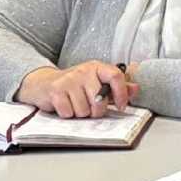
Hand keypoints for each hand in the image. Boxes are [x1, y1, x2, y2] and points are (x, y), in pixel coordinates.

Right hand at [17, 61, 137, 117]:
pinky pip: (68, 112)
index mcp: (97, 67)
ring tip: (75, 104)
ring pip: (83, 110)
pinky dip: (67, 114)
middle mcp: (84, 70)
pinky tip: (64, 106)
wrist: (44, 83)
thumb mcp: (96, 82)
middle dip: (96, 111)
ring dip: (79, 113)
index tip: (121, 106)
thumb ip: (116, 87)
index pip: (116, 76)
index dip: (121, 94)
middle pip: (100, 100)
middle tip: (89, 107)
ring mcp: (69, 80)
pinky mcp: (56, 91)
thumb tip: (136, 89)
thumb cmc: (75, 85)